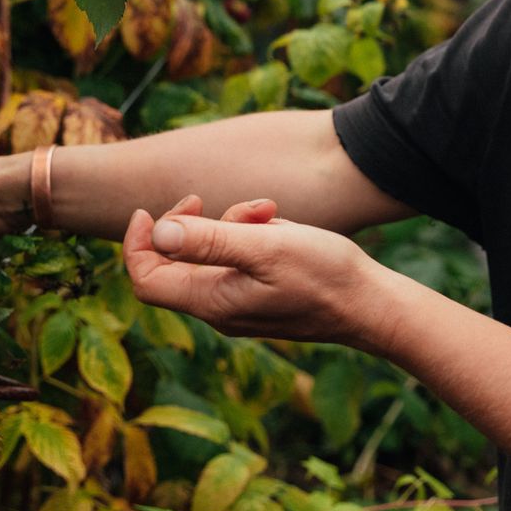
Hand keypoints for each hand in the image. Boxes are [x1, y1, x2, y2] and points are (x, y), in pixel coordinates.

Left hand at [123, 195, 392, 349]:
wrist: (372, 306)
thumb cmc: (324, 274)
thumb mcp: (266, 246)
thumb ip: (210, 239)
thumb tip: (158, 233)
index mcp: (212, 301)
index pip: (147, 279)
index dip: (138, 244)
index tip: (150, 211)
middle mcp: (220, 310)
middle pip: (176, 264)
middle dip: (193, 224)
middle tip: (211, 200)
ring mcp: (242, 306)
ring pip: (210, 258)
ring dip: (229, 225)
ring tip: (269, 211)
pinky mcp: (263, 298)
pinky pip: (237, 262)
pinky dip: (250, 237)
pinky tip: (279, 225)